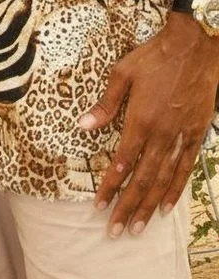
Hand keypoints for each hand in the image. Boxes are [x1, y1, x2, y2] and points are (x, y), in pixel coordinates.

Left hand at [79, 13, 218, 236]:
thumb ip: (106, 104)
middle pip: (142, 180)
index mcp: (140, 120)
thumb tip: (83, 125)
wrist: (193, 47)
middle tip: (115, 231)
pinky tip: (167, 207)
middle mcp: (161, 135)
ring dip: (149, 206)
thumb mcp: (122, 73)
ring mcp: (180, 137)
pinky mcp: (196, 134)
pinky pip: (185, 169)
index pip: (121, 163)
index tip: (99, 206)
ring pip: (163, 180)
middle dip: (127, 207)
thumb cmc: (154, 57)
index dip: (110, 187)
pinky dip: (175, 190)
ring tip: (138, 227)